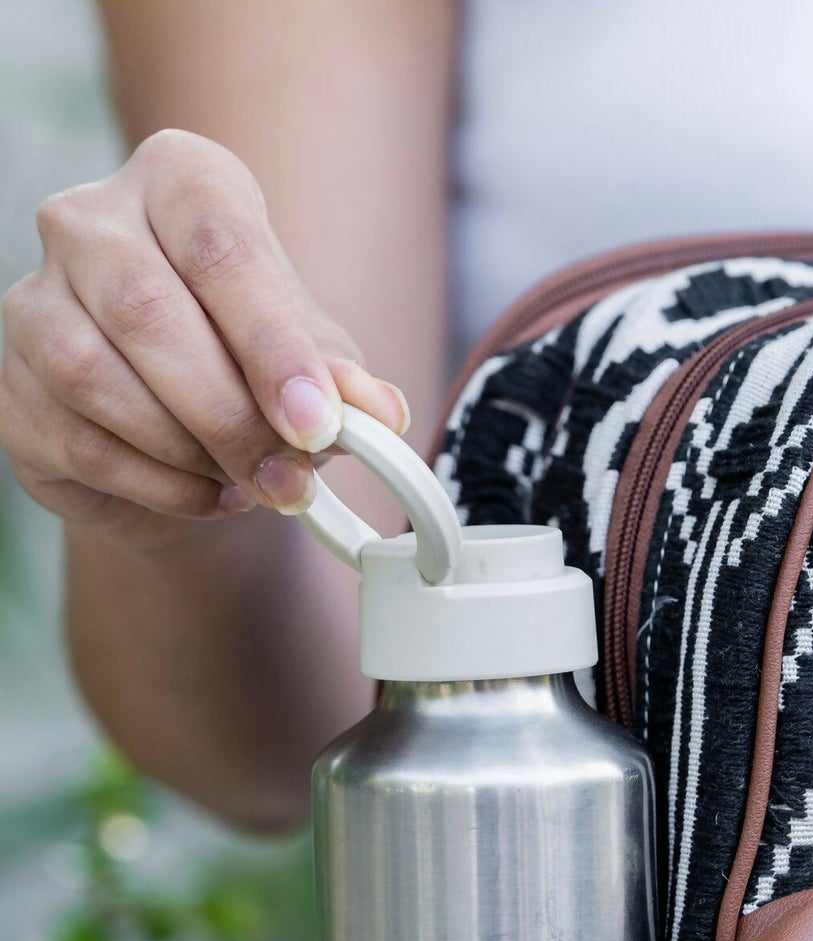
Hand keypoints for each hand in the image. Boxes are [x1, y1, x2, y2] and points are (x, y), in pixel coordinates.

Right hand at [0, 128, 407, 547]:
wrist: (188, 426)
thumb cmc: (253, 366)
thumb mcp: (316, 362)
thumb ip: (344, 380)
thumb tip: (381, 412)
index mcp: (179, 182)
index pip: (218, 245)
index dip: (271, 343)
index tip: (318, 422)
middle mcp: (88, 222)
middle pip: (147, 309)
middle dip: (231, 414)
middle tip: (291, 477)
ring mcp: (33, 301)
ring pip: (94, 376)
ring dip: (189, 449)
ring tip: (249, 481)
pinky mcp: (9, 386)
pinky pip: (79, 442)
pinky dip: (158, 484)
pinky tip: (206, 491)